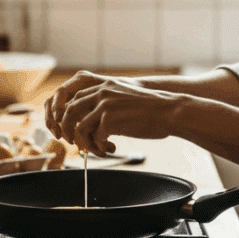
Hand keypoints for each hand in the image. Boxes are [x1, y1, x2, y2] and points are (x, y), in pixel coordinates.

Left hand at [43, 71, 180, 155]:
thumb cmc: (150, 110)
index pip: (74, 101)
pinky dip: (100, 147)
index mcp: (104, 86)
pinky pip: (95, 138)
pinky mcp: (110, 118)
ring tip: (99, 151)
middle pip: (69, 113)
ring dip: (87, 144)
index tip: (74, 134)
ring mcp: (105, 104)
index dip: (70, 119)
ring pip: (80, 128)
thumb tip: (90, 124)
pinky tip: (112, 149)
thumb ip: (106, 106)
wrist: (169, 111)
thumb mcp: (123, 100)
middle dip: (69, 132)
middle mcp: (101, 92)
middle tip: (76, 145)